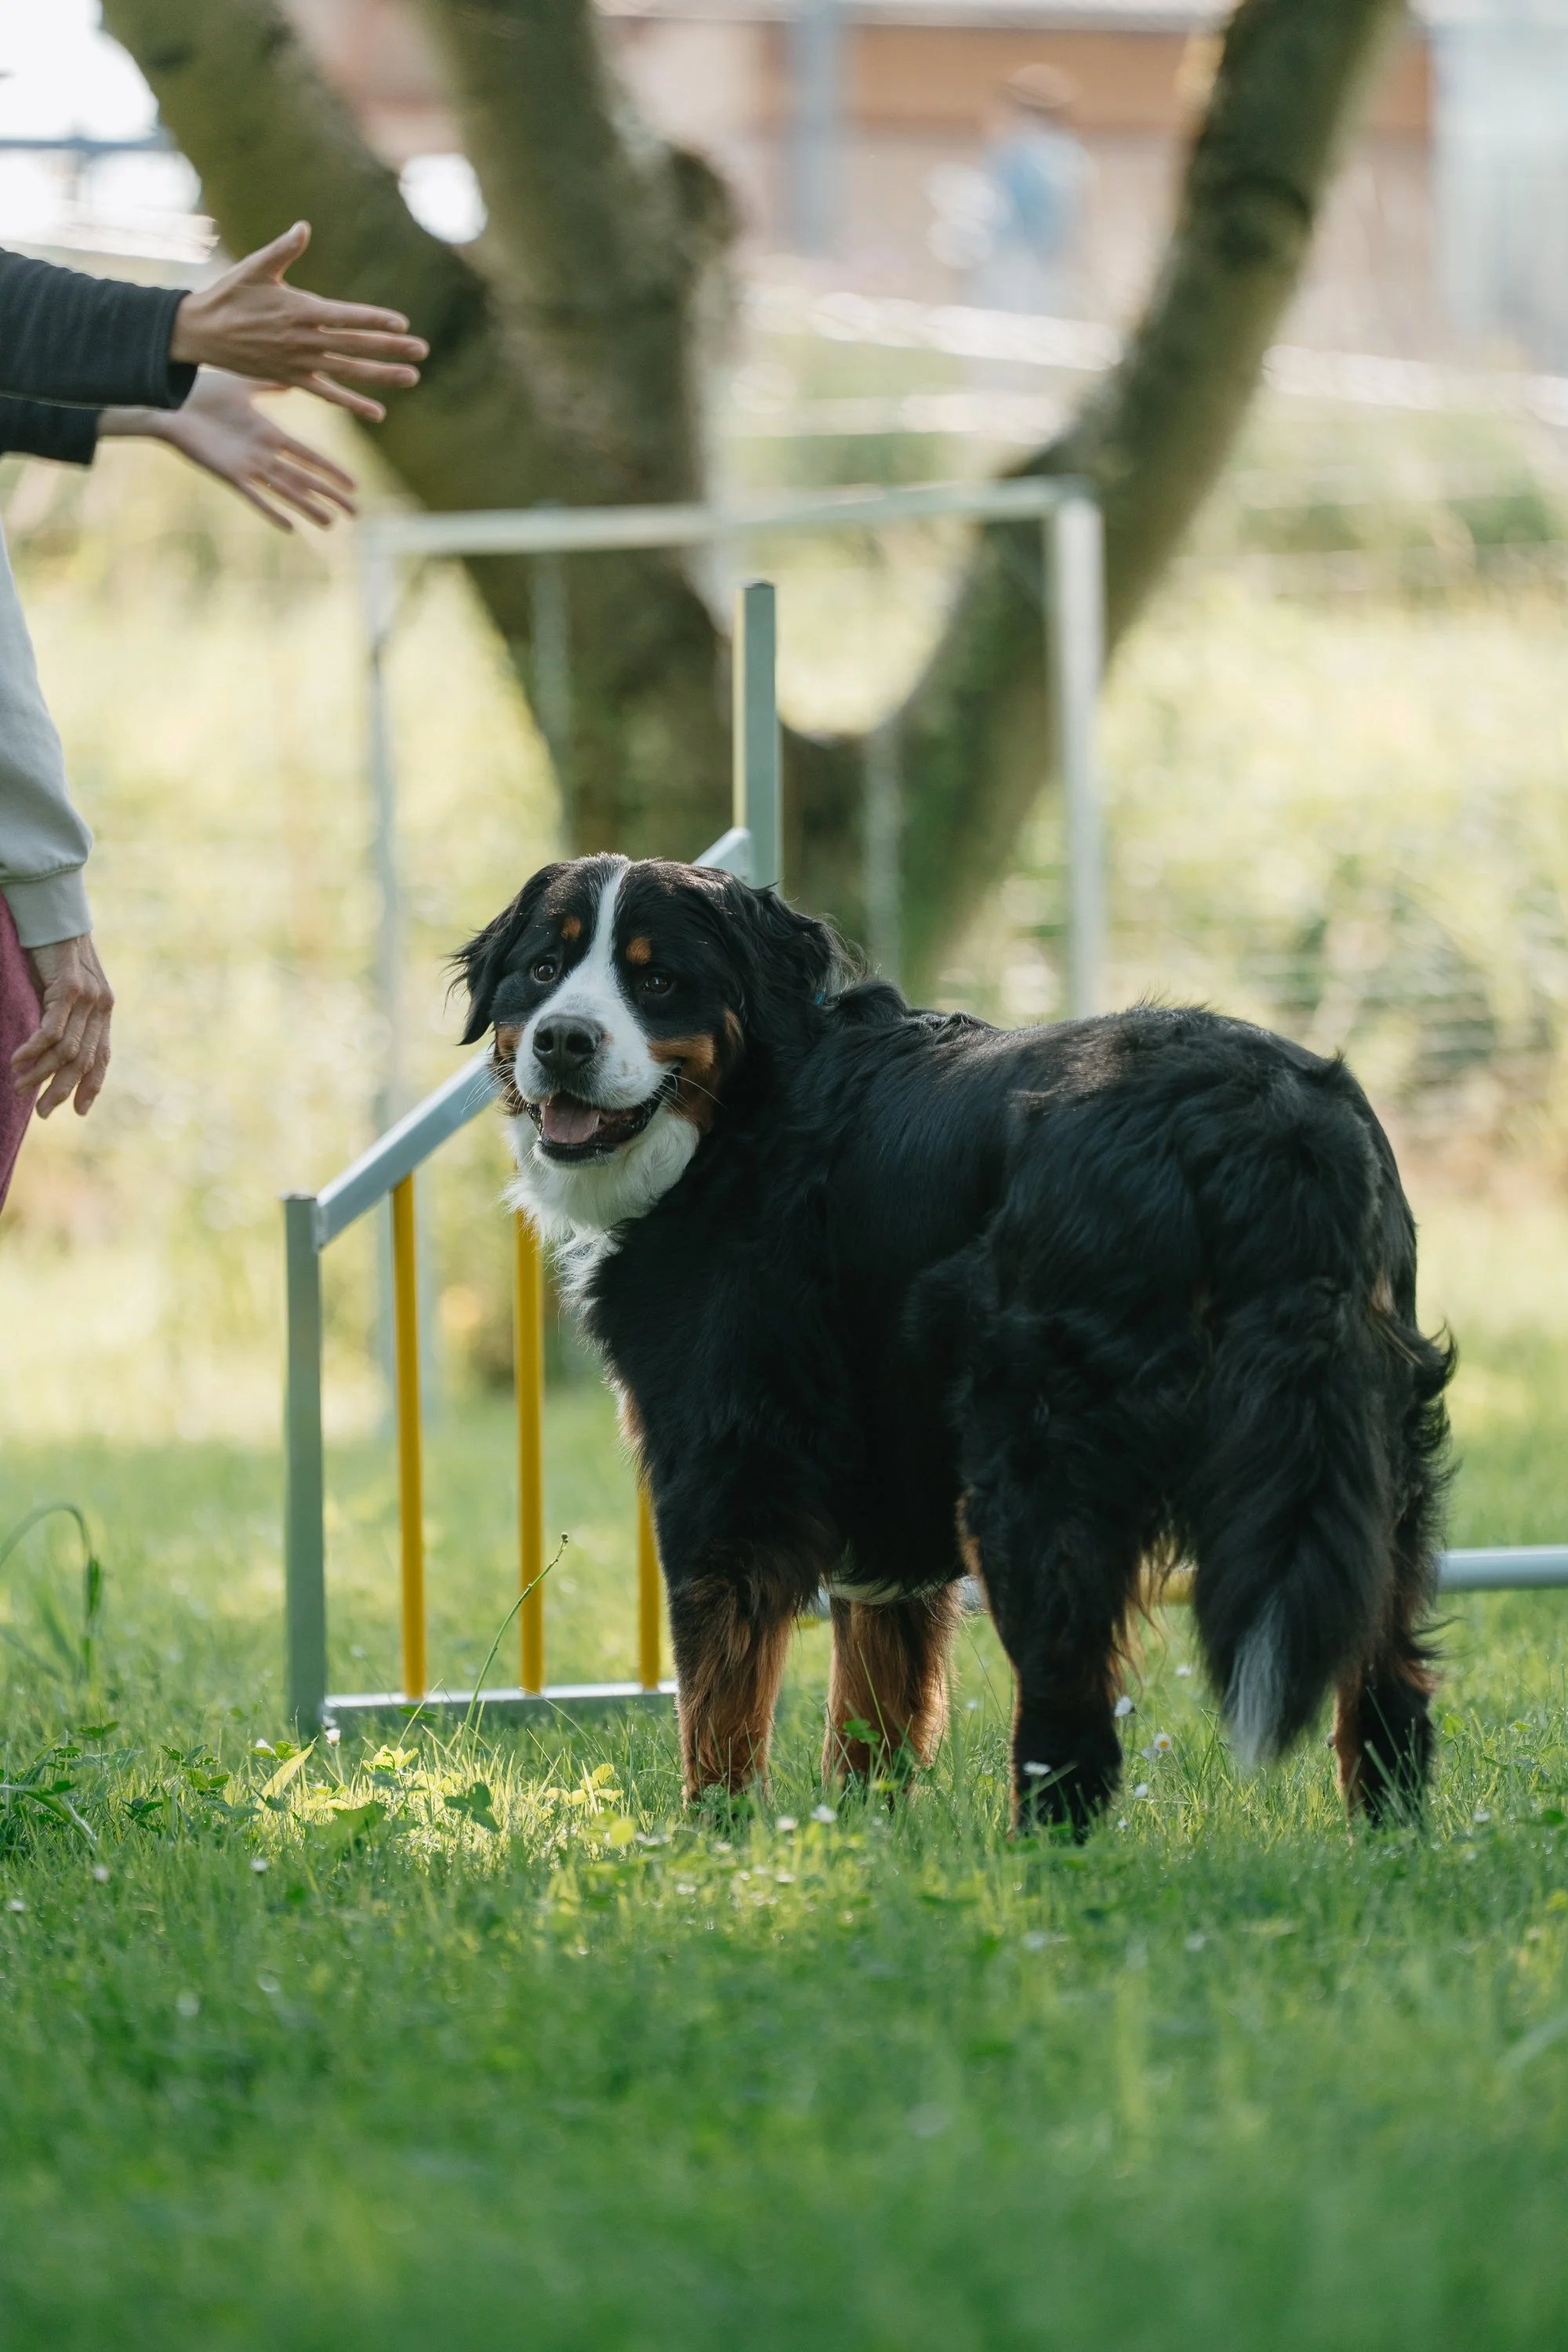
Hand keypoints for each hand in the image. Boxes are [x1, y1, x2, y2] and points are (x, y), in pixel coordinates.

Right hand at [10, 934, 112, 1118]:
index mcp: (103, 1009)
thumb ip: (65, 1018)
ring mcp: (88, 998)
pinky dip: (33, 1050)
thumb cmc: (51, 953)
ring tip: (18, 1086)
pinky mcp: (70, 989)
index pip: (101, 1057)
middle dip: (62, 1090)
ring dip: (40, 1073)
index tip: (79, 1111)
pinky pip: (52, 1031)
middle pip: (83, 1061)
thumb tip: (51, 1051)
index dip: (92, 1086)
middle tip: (41, 1111)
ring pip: (66, 1050)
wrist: (52, 914)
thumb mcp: (64, 990)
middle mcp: (101, 1006)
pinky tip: (16, 1060)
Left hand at [102, 372, 357, 531]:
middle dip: (330, 495)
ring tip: (330, 523)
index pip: (309, 457)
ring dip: (309, 507)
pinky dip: (273, 512)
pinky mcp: (229, 474)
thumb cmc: (201, 393)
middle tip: (355, 514)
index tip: (354, 484)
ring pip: (286, 491)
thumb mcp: (241, 385)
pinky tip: (291, 526)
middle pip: (305, 479)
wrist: (170, 404)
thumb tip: (291, 380)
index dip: (332, 471)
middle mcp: (263, 455)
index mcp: (269, 435)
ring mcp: (248, 467)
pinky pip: (255, 497)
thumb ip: (267, 386)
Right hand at [169, 221, 426, 421]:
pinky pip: (328, 394)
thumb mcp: (254, 268)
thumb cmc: (228, 294)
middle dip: (391, 348)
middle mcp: (305, 339)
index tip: (402, 324)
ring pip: (348, 370)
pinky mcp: (292, 379)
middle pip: (356, 344)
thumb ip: (282, 249)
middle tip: (422, 351)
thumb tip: (303, 227)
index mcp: (300, 310)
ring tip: (412, 378)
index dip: (375, 320)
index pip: (346, 316)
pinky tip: (377, 413)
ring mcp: (300, 362)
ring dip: (382, 376)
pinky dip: (352, 403)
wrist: (200, 332)